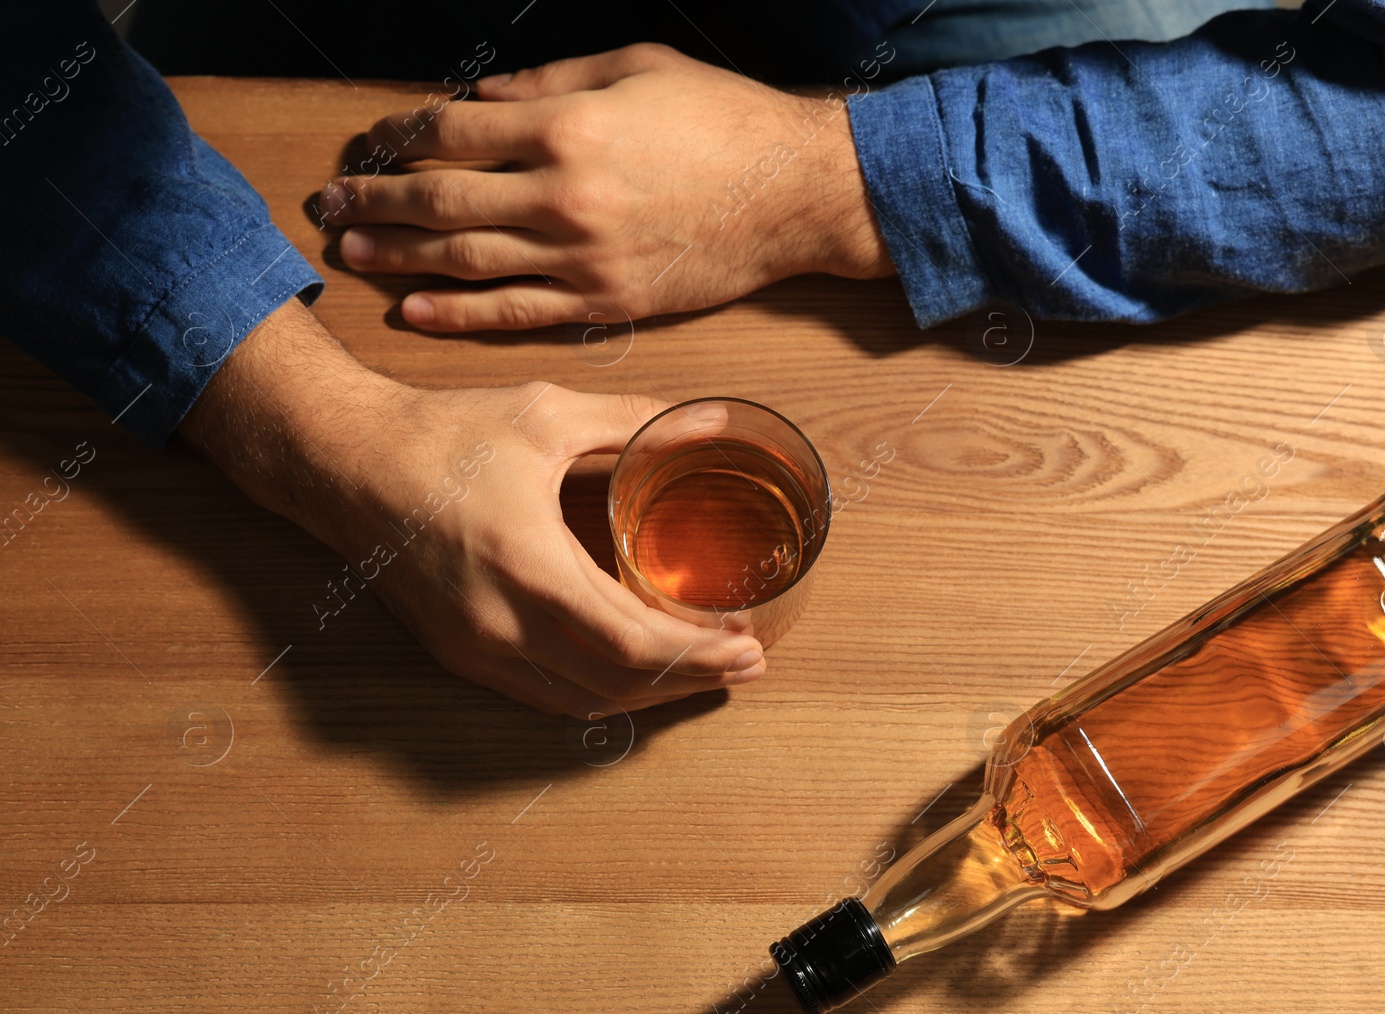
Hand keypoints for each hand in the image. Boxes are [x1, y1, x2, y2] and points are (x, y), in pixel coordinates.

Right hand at [181, 300, 765, 716]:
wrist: (342, 461)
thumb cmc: (442, 436)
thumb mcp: (548, 414)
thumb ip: (638, 422)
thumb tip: (713, 422)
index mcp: (530, 567)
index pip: (635, 644)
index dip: (700, 654)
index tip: (749, 645)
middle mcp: (501, 625)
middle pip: (618, 685)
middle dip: (691, 679)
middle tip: (744, 664)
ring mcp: (475, 649)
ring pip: (582, 702)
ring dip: (649, 694)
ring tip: (701, 670)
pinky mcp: (458, 654)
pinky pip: (544, 694)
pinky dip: (600, 691)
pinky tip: (632, 672)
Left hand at [317, 43, 893, 331]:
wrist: (796, 195)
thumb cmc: (725, 119)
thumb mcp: (638, 68)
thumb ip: (552, 83)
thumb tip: (482, 99)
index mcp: (568, 128)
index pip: (453, 132)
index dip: (398, 136)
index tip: (368, 142)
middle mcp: (564, 196)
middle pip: (442, 201)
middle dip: (376, 202)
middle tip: (329, 207)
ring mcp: (584, 258)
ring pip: (467, 262)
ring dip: (400, 260)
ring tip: (351, 255)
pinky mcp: (607, 302)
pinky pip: (517, 313)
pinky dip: (460, 316)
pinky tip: (415, 312)